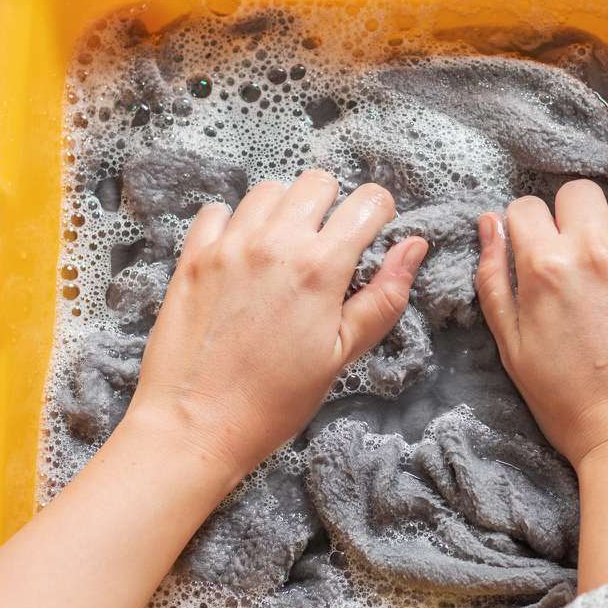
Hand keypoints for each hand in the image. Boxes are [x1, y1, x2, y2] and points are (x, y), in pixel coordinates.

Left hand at [123, 169, 427, 483]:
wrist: (195, 426)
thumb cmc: (275, 401)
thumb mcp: (342, 354)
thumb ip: (383, 296)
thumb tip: (414, 246)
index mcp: (321, 267)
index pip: (366, 201)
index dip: (378, 213)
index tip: (372, 233)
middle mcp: (275, 243)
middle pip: (317, 182)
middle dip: (332, 205)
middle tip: (327, 245)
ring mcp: (229, 245)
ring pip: (269, 190)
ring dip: (284, 211)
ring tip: (283, 251)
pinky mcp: (193, 257)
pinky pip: (219, 211)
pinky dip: (235, 223)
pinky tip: (241, 257)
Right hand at [475, 179, 607, 472]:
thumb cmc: (570, 405)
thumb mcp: (513, 348)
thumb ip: (495, 280)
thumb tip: (490, 223)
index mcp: (547, 267)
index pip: (526, 206)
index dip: (528, 227)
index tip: (539, 250)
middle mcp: (598, 251)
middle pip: (581, 192)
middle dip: (575, 218)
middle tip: (581, 260)